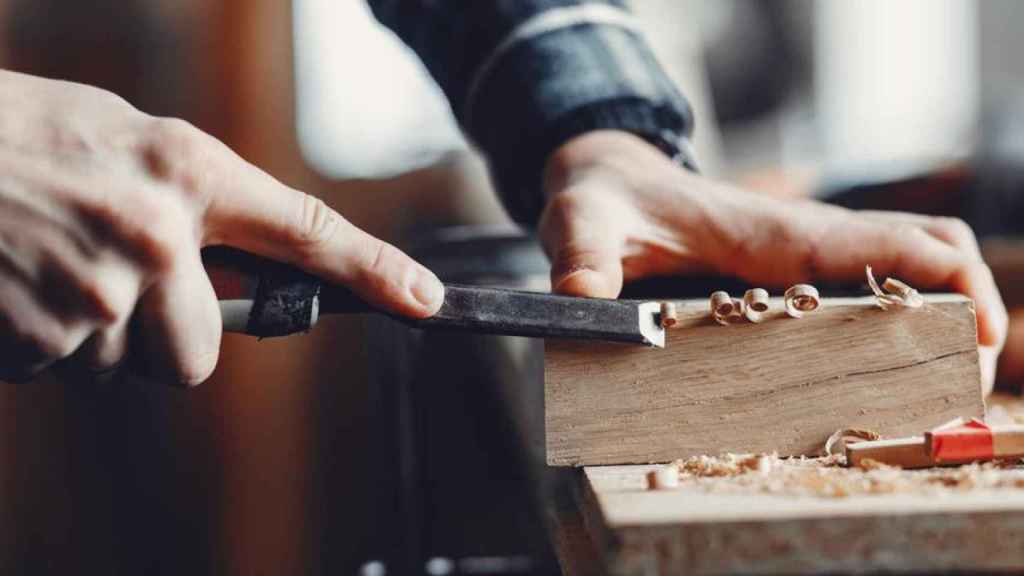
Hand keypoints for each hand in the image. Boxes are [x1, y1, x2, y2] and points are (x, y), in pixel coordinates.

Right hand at [0, 71, 442, 384]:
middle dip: (169, 338)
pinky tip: (13, 283)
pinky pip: (62, 370)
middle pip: (204, 355)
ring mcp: (98, 294)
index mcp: (187, 173)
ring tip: (49, 265)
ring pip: (129, 368)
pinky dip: (40, 342)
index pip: (307, 231)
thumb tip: (241, 270)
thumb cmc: (25, 133)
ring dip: (98, 337)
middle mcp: (156, 237)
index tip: (425, 299)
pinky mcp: (41, 338)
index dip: (374, 270)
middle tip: (118, 286)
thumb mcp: (129, 141)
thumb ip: (196, 203)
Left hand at [539, 131, 1005, 388]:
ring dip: (952, 311)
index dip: (953, 284)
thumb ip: (582, 260)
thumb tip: (582, 298)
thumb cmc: (604, 202)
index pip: (892, 240)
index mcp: (775, 233)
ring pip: (916, 260)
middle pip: (930, 249)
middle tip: (968, 385)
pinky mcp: (799, 269)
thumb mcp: (584, 227)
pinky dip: (916, 312)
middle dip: (971, 308)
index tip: (981, 341)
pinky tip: (902, 364)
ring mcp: (810, 252)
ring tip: (949, 383)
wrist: (610, 181)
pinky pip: (882, 279)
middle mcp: (807, 238)